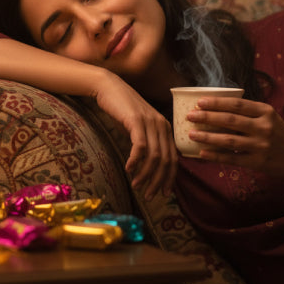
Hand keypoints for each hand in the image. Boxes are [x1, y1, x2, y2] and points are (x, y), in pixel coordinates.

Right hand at [92, 73, 177, 199]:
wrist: (109, 87)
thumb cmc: (122, 110)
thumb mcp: (139, 128)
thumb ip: (147, 144)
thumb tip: (148, 168)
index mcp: (166, 129)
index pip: (174, 159)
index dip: (170, 178)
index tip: (163, 193)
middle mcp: (162, 125)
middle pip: (166, 160)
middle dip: (158, 181)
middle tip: (149, 195)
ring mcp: (150, 122)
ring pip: (154, 156)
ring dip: (146, 174)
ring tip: (136, 185)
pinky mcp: (136, 120)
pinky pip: (140, 146)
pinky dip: (135, 161)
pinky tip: (128, 169)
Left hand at [185, 97, 283, 179]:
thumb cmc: (282, 134)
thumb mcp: (270, 117)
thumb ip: (250, 112)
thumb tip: (219, 107)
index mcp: (266, 112)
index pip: (237, 104)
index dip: (217, 102)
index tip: (200, 102)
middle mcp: (263, 127)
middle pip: (229, 120)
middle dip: (207, 117)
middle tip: (190, 116)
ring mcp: (260, 146)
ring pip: (228, 140)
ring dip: (207, 136)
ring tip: (191, 134)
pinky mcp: (258, 163)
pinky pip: (232, 158)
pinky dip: (215, 156)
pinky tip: (202, 153)